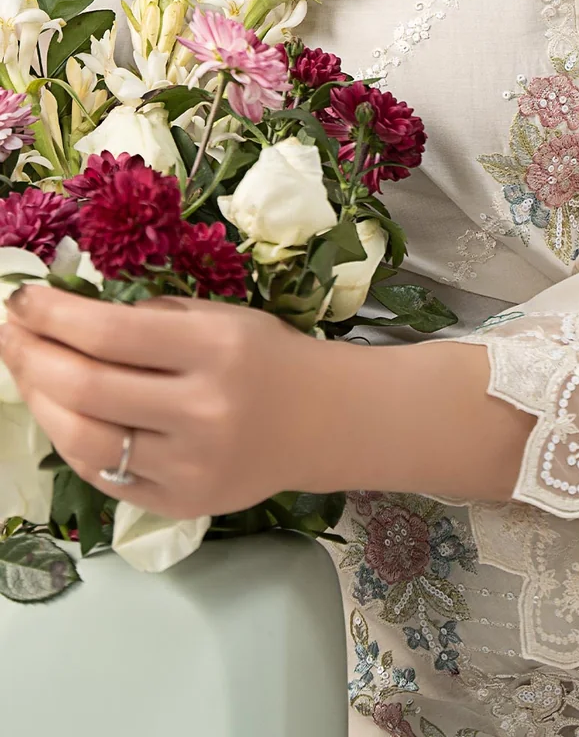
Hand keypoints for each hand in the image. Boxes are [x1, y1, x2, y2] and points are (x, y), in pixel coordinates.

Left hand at [0, 286, 325, 518]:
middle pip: (87, 387)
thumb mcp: (219, 317)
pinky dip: (72, 441)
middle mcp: (202, 410)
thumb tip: (66, 314)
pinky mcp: (179, 503)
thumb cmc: (265, 355)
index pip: (111, 332)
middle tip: (9, 332)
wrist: (322, 421)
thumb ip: (147, 319)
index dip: (53, 315)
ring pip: (84, 441)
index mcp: (216, 347)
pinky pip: (104, 475)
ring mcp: (188, 465)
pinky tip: (60, 413)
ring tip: (26, 372)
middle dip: (32, 356)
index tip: (20, 299)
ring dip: (40, 402)